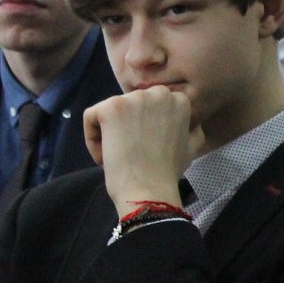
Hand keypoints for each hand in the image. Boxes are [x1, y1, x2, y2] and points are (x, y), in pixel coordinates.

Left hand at [84, 88, 203, 214]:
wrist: (149, 189)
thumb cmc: (169, 171)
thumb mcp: (192, 146)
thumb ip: (192, 129)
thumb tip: (191, 124)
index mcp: (178, 100)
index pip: (151, 105)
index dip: (146, 128)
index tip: (147, 147)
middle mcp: (157, 93)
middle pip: (131, 105)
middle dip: (128, 126)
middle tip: (132, 150)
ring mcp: (133, 99)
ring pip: (110, 111)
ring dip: (111, 133)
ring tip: (119, 156)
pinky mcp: (110, 108)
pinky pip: (91, 117)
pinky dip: (93, 138)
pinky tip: (103, 156)